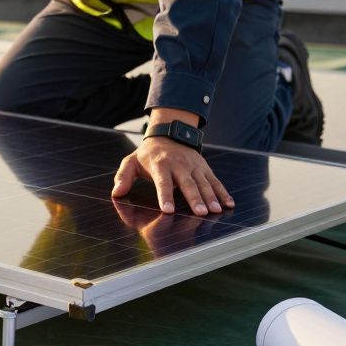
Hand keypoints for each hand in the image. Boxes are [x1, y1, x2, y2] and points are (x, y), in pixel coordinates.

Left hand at [110, 109, 233, 215]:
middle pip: (187, 184)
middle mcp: (179, 165)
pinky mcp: (204, 167)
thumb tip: (116, 193)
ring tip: (216, 211)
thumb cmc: (148, 154)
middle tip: (200, 212)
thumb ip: (123, 176)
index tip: (167, 210)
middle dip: (194, 198)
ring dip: (211, 197)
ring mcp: (194, 166)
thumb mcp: (131, 162)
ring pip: (204, 183)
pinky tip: (229, 204)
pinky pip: (215, 181)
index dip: (165, 195)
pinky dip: (223, 192)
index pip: (163, 182)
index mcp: (160, 165)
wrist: (169, 132)